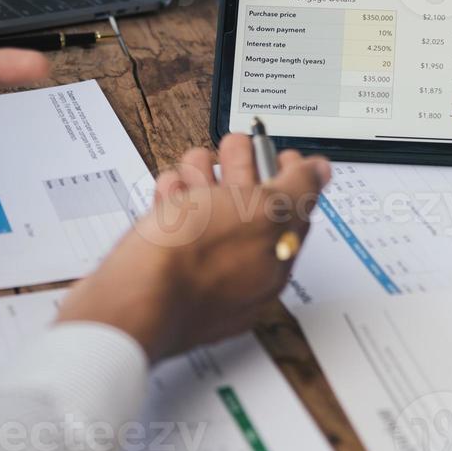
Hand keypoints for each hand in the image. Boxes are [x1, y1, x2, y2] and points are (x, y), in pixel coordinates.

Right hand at [56, 135, 331, 360]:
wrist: (130, 301)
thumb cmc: (193, 263)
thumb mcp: (261, 211)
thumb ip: (298, 189)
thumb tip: (322, 171)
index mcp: (275, 261)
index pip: (294, 211)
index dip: (287, 174)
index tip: (275, 151)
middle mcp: (243, 272)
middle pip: (250, 209)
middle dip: (243, 169)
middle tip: (233, 149)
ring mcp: (203, 274)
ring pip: (210, 213)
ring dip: (204, 178)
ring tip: (194, 166)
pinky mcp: (167, 271)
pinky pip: (176, 229)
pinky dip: (174, 201)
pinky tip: (169, 192)